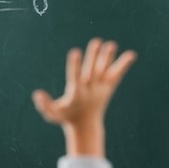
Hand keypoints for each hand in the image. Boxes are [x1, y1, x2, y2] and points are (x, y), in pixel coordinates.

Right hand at [32, 39, 135, 155]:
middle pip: (92, 70)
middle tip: (96, 41)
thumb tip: (36, 93)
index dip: (75, 64)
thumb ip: (44, 105)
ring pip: (104, 71)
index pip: (75, 76)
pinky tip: (132, 55)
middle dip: (93, 56)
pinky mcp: (108, 88)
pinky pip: (116, 75)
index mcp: (76, 93)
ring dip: (108, 57)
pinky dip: (123, 65)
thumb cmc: (67, 117)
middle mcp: (90, 89)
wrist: (86, 126)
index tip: (74, 52)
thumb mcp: (52, 114)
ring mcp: (100, 89)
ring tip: (111, 44)